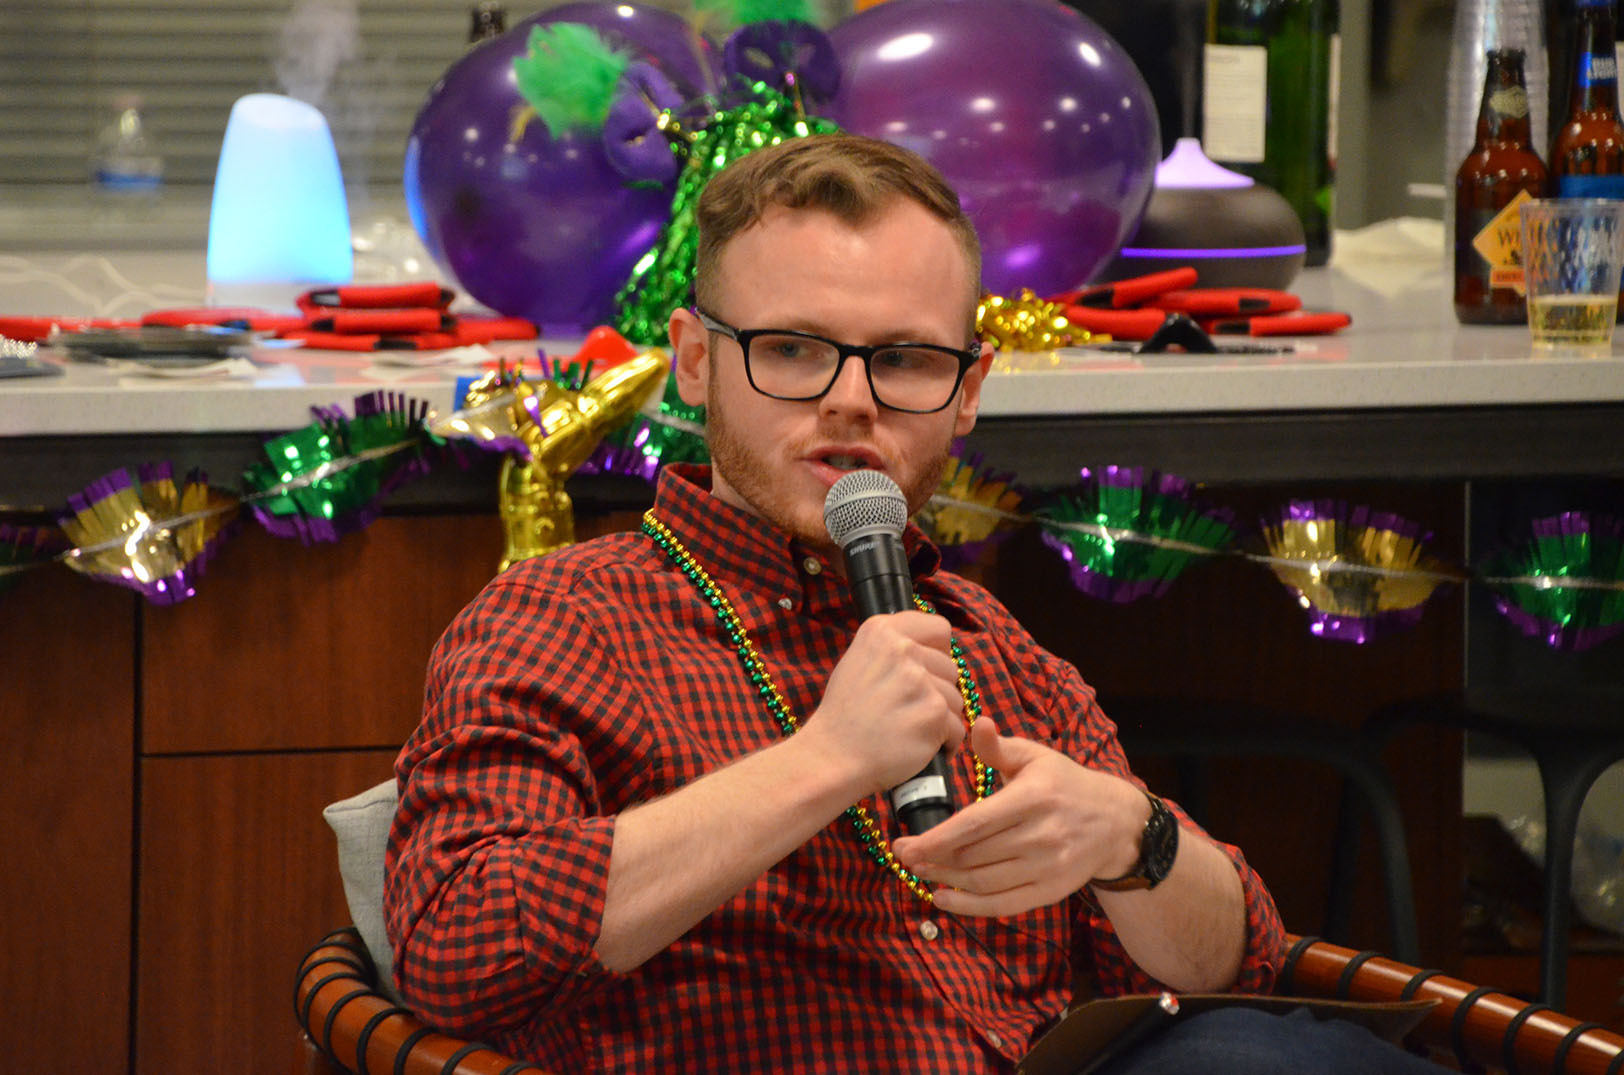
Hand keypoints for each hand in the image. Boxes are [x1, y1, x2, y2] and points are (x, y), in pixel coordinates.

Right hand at [798, 610, 966, 796]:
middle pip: (950, 668)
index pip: (939, 629)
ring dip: (940, 719)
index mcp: (882, 631)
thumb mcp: (858, 661)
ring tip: (907, 729)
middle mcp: (902, 649)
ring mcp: (919, 681)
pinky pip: (957, 728)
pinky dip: (943, 743)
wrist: (832, 756)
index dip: (937, 653)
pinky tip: (916, 745)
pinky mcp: (933, 713)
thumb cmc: (845, 715)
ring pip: (955, 699)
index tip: (923, 672)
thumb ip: (894, 648)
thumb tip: (933, 649)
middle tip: (905, 710)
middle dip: (937, 691)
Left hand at [891, 717, 1150, 916]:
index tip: (904, 844)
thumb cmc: (1064, 784)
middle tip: (905, 855)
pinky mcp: (1051, 891)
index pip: (974, 824)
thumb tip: (977, 723)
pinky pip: (1003, 905)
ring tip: (920, 871)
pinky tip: (942, 898)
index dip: (936, 838)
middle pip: (973, 855)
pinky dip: (969, 906)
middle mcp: (1042, 835)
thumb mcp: (1035, 757)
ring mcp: (1048, 867)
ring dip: (945, 880)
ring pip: (983, 881)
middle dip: (932, 858)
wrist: (1115, 822)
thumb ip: (999, 747)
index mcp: (1033, 798)